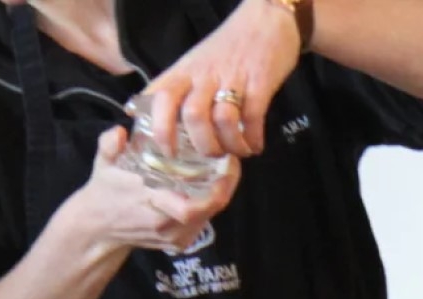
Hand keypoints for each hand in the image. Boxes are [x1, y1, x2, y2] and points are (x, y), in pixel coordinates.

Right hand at [60, 128, 240, 256]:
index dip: (216, 187)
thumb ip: (109, 145)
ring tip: (224, 170)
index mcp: (148, 204)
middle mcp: (163, 225)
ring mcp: (172, 238)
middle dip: (225, 185)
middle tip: (229, 161)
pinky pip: (203, 223)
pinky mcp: (178, 244)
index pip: (191, 207)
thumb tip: (121, 132)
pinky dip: (211, 205)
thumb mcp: (102, 164)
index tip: (225, 161)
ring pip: (209, 216)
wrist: (97, 228)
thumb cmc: (104, 191)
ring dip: (220, 193)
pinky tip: (212, 187)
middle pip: (209, 210)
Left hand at [142, 0, 300, 156]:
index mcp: (185, 72)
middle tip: (211, 155)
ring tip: (235, 151)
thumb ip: (176, 91)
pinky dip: (252, 138)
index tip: (167, 151)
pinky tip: (254, 145)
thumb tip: (156, 122)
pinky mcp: (260, 81)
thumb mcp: (193, 64)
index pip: (160, 97)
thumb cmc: (227, 47)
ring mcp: (233, 78)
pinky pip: (253, 117)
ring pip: (223, 119)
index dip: (159, 128)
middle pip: (193, 115)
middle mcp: (205, 76)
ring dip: (229, 144)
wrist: (266, 18)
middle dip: (202, 144)